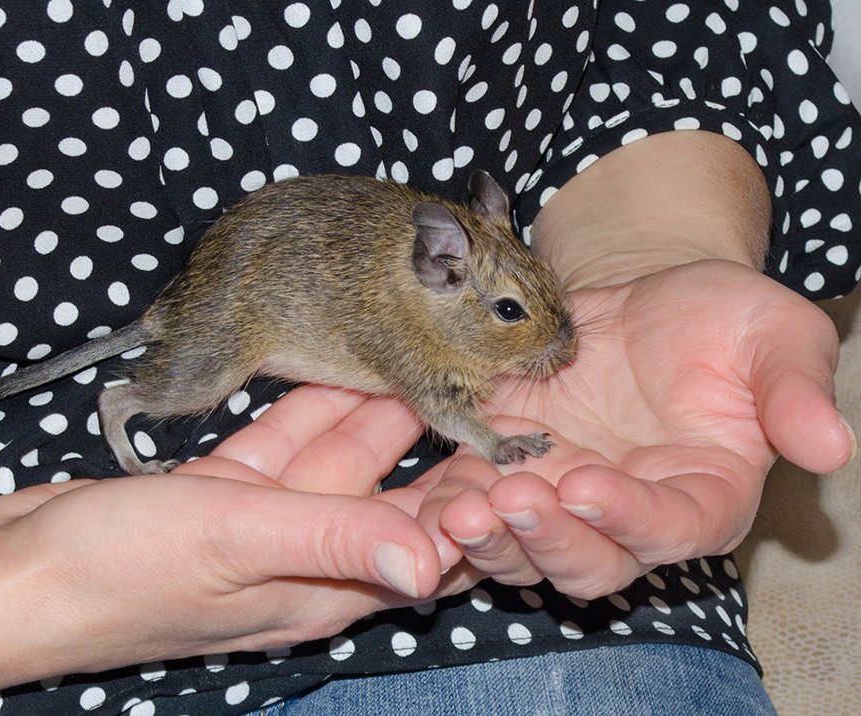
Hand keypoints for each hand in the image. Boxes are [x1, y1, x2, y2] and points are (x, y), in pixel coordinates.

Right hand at [0, 386, 442, 693]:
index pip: (430, 550)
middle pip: (394, 498)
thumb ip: (334, 541)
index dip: (480, 508)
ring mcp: (262, 526)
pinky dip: (311, 411)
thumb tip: (436, 566)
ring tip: (430, 359)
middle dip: (439, 450)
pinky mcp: (224, 496)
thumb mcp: (234, 542)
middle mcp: (303, 562)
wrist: (12, 576)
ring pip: (341, 462)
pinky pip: (285, 445)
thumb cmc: (117, 573)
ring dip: (380, 417)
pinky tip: (339, 371)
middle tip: (485, 386)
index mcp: (322, 590)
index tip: (524, 454)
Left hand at [417, 259, 853, 598]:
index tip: (590, 486)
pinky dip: (438, 513)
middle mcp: (625, 516)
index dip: (630, 518)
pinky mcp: (505, 473)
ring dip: (485, 540)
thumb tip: (831, 446)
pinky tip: (412, 501)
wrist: (642, 302)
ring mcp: (559, 500)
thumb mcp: (774, 336)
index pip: (669, 528)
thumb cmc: (720, 321)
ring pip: (519, 550)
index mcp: (701, 497)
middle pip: (587, 560)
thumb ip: (794, 391)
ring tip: (454, 510)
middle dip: (546, 540)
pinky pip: (467, 507)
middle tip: (507, 502)